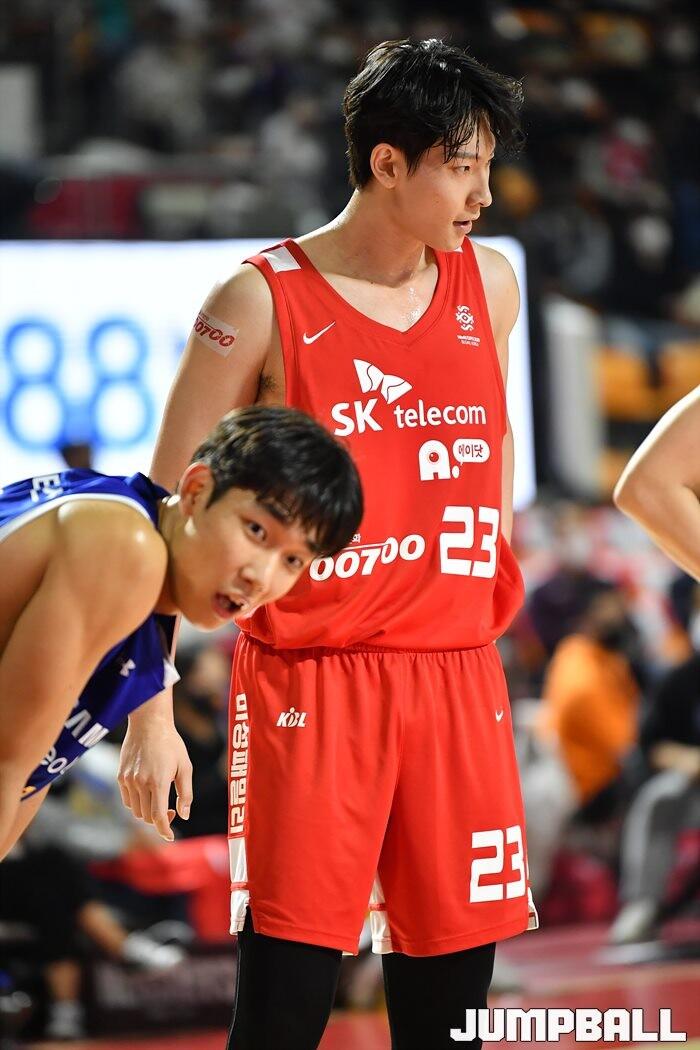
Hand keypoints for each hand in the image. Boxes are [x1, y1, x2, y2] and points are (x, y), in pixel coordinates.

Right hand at [118, 716, 192, 841]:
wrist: (149, 723)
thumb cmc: (171, 744)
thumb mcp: (185, 766)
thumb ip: (186, 793)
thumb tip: (184, 815)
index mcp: (158, 782)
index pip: (158, 817)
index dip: (164, 831)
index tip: (170, 837)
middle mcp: (140, 783)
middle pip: (147, 817)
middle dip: (160, 820)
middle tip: (172, 810)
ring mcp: (128, 780)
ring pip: (136, 811)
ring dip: (148, 813)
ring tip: (160, 801)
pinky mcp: (120, 776)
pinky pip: (128, 800)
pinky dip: (137, 804)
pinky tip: (148, 794)